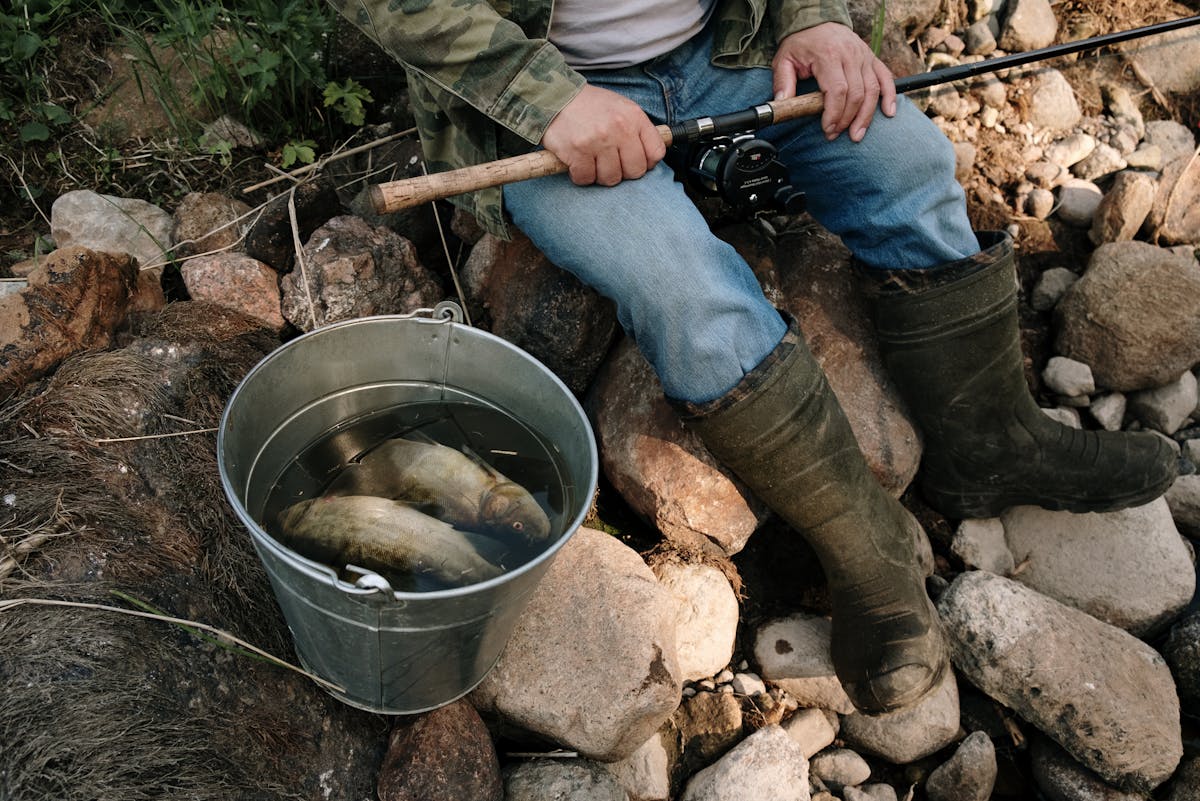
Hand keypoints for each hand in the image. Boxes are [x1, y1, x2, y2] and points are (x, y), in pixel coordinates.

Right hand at [541, 84, 666, 185]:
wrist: (556, 96)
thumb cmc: (590, 106)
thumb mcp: (621, 108)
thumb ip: (637, 130)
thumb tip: (650, 158)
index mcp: (634, 117)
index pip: (656, 153)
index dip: (646, 162)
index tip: (633, 160)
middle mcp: (619, 128)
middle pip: (635, 171)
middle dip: (623, 172)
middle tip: (610, 163)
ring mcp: (598, 141)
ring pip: (611, 178)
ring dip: (600, 175)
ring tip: (592, 161)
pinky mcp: (577, 152)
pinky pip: (586, 179)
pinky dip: (581, 176)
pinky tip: (577, 163)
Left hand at [772, 22, 896, 142]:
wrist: (817, 20)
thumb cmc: (801, 43)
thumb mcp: (784, 59)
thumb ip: (782, 82)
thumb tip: (781, 106)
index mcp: (829, 56)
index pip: (838, 91)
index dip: (834, 114)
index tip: (827, 129)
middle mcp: (850, 55)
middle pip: (856, 94)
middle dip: (846, 119)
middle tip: (835, 134)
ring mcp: (864, 56)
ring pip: (873, 90)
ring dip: (866, 116)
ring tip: (856, 134)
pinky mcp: (872, 58)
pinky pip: (886, 78)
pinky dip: (889, 96)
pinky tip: (888, 112)